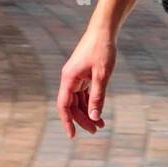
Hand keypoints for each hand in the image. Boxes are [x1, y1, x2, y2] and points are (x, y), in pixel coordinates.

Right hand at [57, 14, 117, 138]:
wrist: (104, 30)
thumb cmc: (102, 50)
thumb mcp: (102, 75)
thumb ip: (97, 96)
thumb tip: (94, 116)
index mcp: (69, 78)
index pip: (64, 105)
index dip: (67, 121)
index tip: (72, 136)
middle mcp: (69, 79)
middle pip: (72, 105)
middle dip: (82, 119)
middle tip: (96, 131)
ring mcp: (76, 76)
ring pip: (78, 100)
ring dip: (88, 112)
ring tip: (100, 124)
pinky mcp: (83, 74)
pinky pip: (83, 93)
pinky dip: (90, 102)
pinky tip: (99, 111)